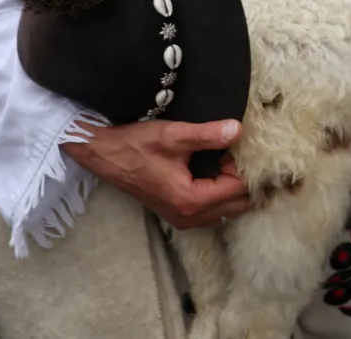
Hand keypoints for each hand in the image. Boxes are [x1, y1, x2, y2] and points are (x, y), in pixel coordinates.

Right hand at [61, 119, 249, 228]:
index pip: (238, 190)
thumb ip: (208, 135)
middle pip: (238, 204)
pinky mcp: (178, 213)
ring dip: (234, 188)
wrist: (104, 154)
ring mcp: (184, 219)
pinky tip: (218, 171)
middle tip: (241, 153)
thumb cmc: (136, 145)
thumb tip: (237, 130)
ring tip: (230, 160)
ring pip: (227, 209)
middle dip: (244, 180)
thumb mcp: (174, 135)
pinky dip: (222, 193)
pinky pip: (213, 210)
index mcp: (191, 200)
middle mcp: (189, 217)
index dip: (245, 168)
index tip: (243, 147)